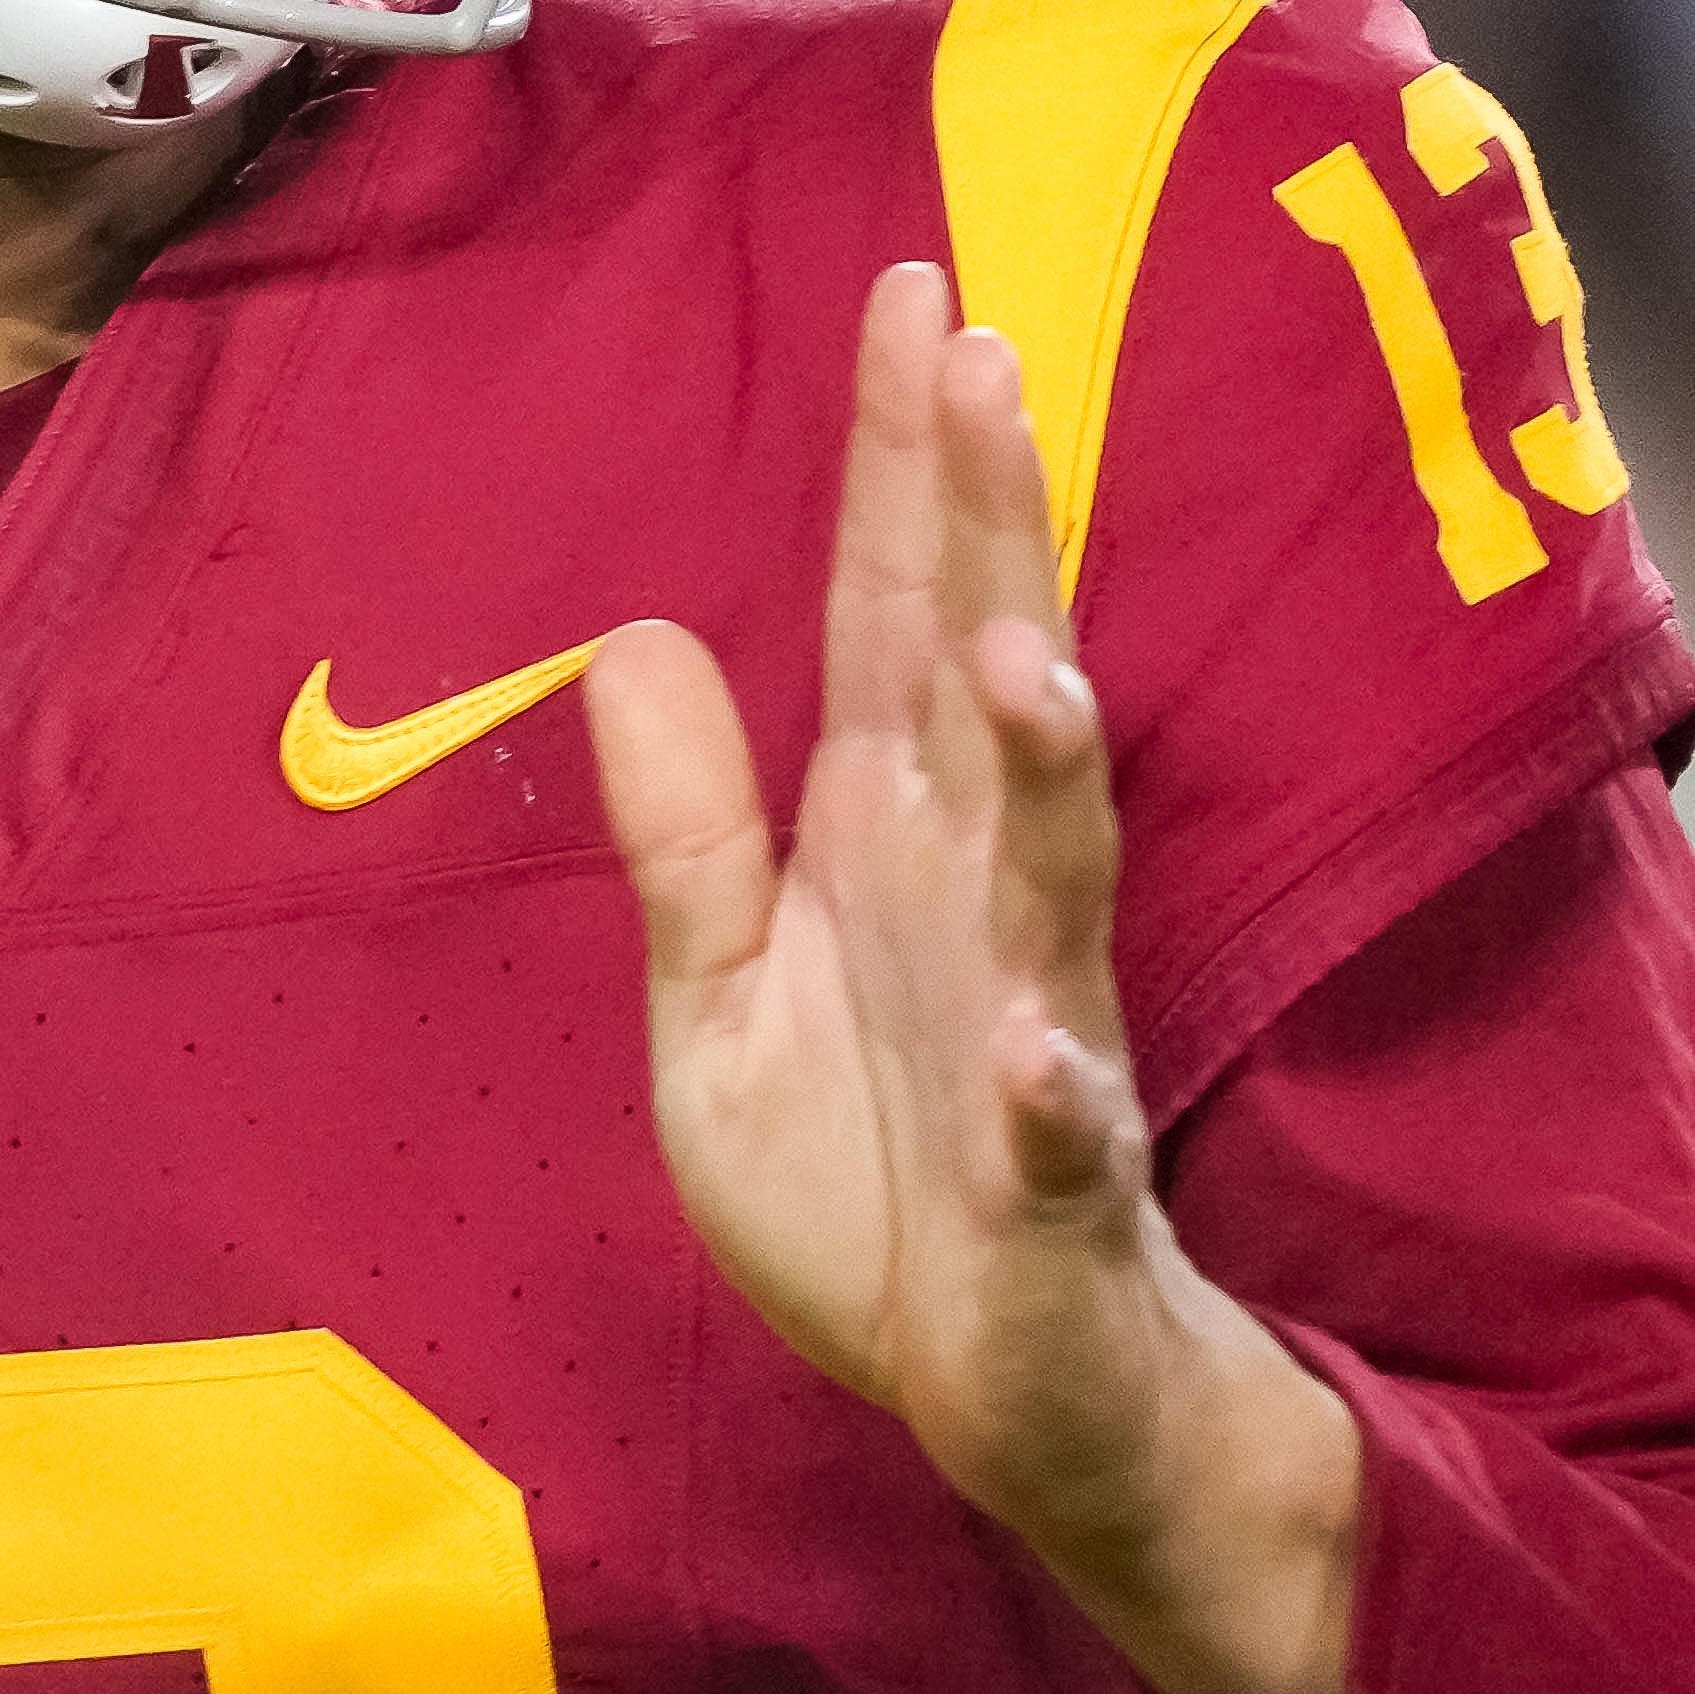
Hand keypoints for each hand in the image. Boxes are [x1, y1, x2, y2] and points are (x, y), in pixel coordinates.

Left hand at [589, 263, 1360, 1693]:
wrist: (1018, 1399)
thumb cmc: (883, 1190)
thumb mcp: (721, 1003)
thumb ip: (686, 831)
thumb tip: (634, 640)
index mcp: (893, 846)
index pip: (898, 619)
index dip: (904, 467)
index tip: (915, 294)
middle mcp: (980, 906)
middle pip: (984, 685)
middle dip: (993, 533)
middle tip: (987, 356)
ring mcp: (1037, 1042)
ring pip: (1051, 881)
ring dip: (1044, 772)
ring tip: (1026, 656)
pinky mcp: (1054, 1202)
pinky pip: (1061, 1143)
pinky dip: (1055, 1095)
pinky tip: (1043, 1051)